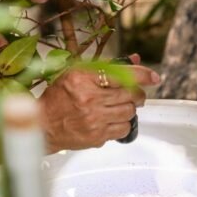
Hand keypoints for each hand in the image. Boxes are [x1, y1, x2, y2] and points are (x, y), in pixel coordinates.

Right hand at [38, 55, 158, 151]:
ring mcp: (94, 119)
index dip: (142, 75)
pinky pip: (123, 129)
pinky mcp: (97, 136)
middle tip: (135, 95)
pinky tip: (112, 120)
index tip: (153, 77)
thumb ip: (107, 67)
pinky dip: (123, 124)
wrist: (43, 125)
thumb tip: (135, 60)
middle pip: (130, 94)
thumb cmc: (58, 98)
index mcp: (82, 78)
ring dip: (129, 109)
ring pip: (129, 112)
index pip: (121, 74)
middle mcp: (89, 98)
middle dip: (137, 94)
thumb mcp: (77, 74)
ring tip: (119, 107)